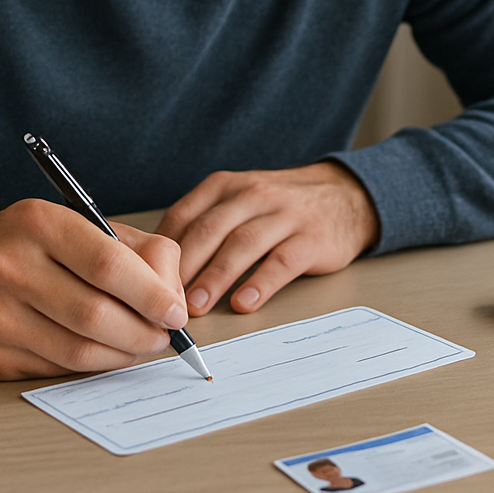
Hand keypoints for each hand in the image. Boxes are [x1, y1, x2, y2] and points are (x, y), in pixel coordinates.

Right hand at [0, 198, 188, 380]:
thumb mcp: (74, 223)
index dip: (151, 294)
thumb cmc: (25, 245)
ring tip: (140, 346)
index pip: (107, 264)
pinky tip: (101, 352)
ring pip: (79, 351)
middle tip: (164, 337)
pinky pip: (57, 370)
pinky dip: (90, 365)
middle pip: (95, 314)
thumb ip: (134, 250)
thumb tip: (175, 295)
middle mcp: (8, 267)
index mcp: (37, 223)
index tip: (176, 312)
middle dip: (143, 333)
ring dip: (123, 355)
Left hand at [155, 161, 379, 315]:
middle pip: (210, 229)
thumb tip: (158, 268)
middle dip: (185, 266)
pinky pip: (282, 261)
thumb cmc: (280, 207)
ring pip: (242, 244)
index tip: (148, 279)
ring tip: (196, 306)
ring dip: (216, 277)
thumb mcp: (240, 200)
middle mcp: (252, 194)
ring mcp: (284, 215)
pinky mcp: (311, 238)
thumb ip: (204, 225)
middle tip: (165, 299)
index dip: (164, 249)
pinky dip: (261, 283)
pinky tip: (245, 303)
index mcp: (226, 186)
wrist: (346, 197)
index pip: (185, 214)